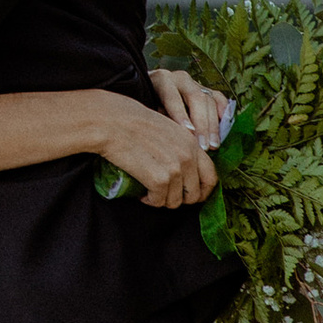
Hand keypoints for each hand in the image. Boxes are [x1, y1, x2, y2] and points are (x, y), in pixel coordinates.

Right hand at [95, 91, 217, 208]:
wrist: (110, 121)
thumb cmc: (130, 120)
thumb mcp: (166, 127)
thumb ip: (179, 146)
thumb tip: (182, 168)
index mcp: (191, 143)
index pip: (211, 177)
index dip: (201, 191)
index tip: (188, 195)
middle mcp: (188, 157)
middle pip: (195, 194)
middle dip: (180, 200)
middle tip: (165, 195)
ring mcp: (174, 169)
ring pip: (176, 201)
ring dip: (162, 201)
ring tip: (149, 193)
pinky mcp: (158, 179)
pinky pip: (159, 201)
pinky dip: (149, 201)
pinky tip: (141, 194)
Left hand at [148, 65, 234, 146]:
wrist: (148, 90)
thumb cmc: (145, 105)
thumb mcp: (146, 110)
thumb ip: (158, 119)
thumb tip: (170, 137)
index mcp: (162, 80)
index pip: (173, 97)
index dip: (180, 115)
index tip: (188, 132)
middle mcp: (180, 79)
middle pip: (196, 98)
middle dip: (202, 125)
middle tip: (204, 146)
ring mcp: (194, 83)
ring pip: (209, 100)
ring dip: (213, 125)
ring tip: (213, 145)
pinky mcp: (205, 89)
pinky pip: (218, 97)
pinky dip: (224, 110)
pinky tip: (225, 124)